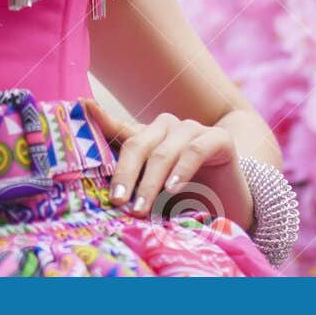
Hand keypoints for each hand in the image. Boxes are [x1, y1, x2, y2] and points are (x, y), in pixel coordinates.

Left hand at [83, 97, 253, 230]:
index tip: (82, 106)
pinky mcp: (219, 139)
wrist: (233, 205)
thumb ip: (134, 188)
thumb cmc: (188, 201)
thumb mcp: (155, 196)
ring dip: (150, 182)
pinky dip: (181, 169)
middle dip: (125, 174)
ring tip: (141, 208)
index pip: (119, 128)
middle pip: (138, 144)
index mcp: (149, 138)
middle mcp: (168, 128)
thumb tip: (107, 197)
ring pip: (163, 151)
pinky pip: (195, 149)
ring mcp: (193, 129)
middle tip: (117, 201)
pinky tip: (173, 189)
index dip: (101, 118)